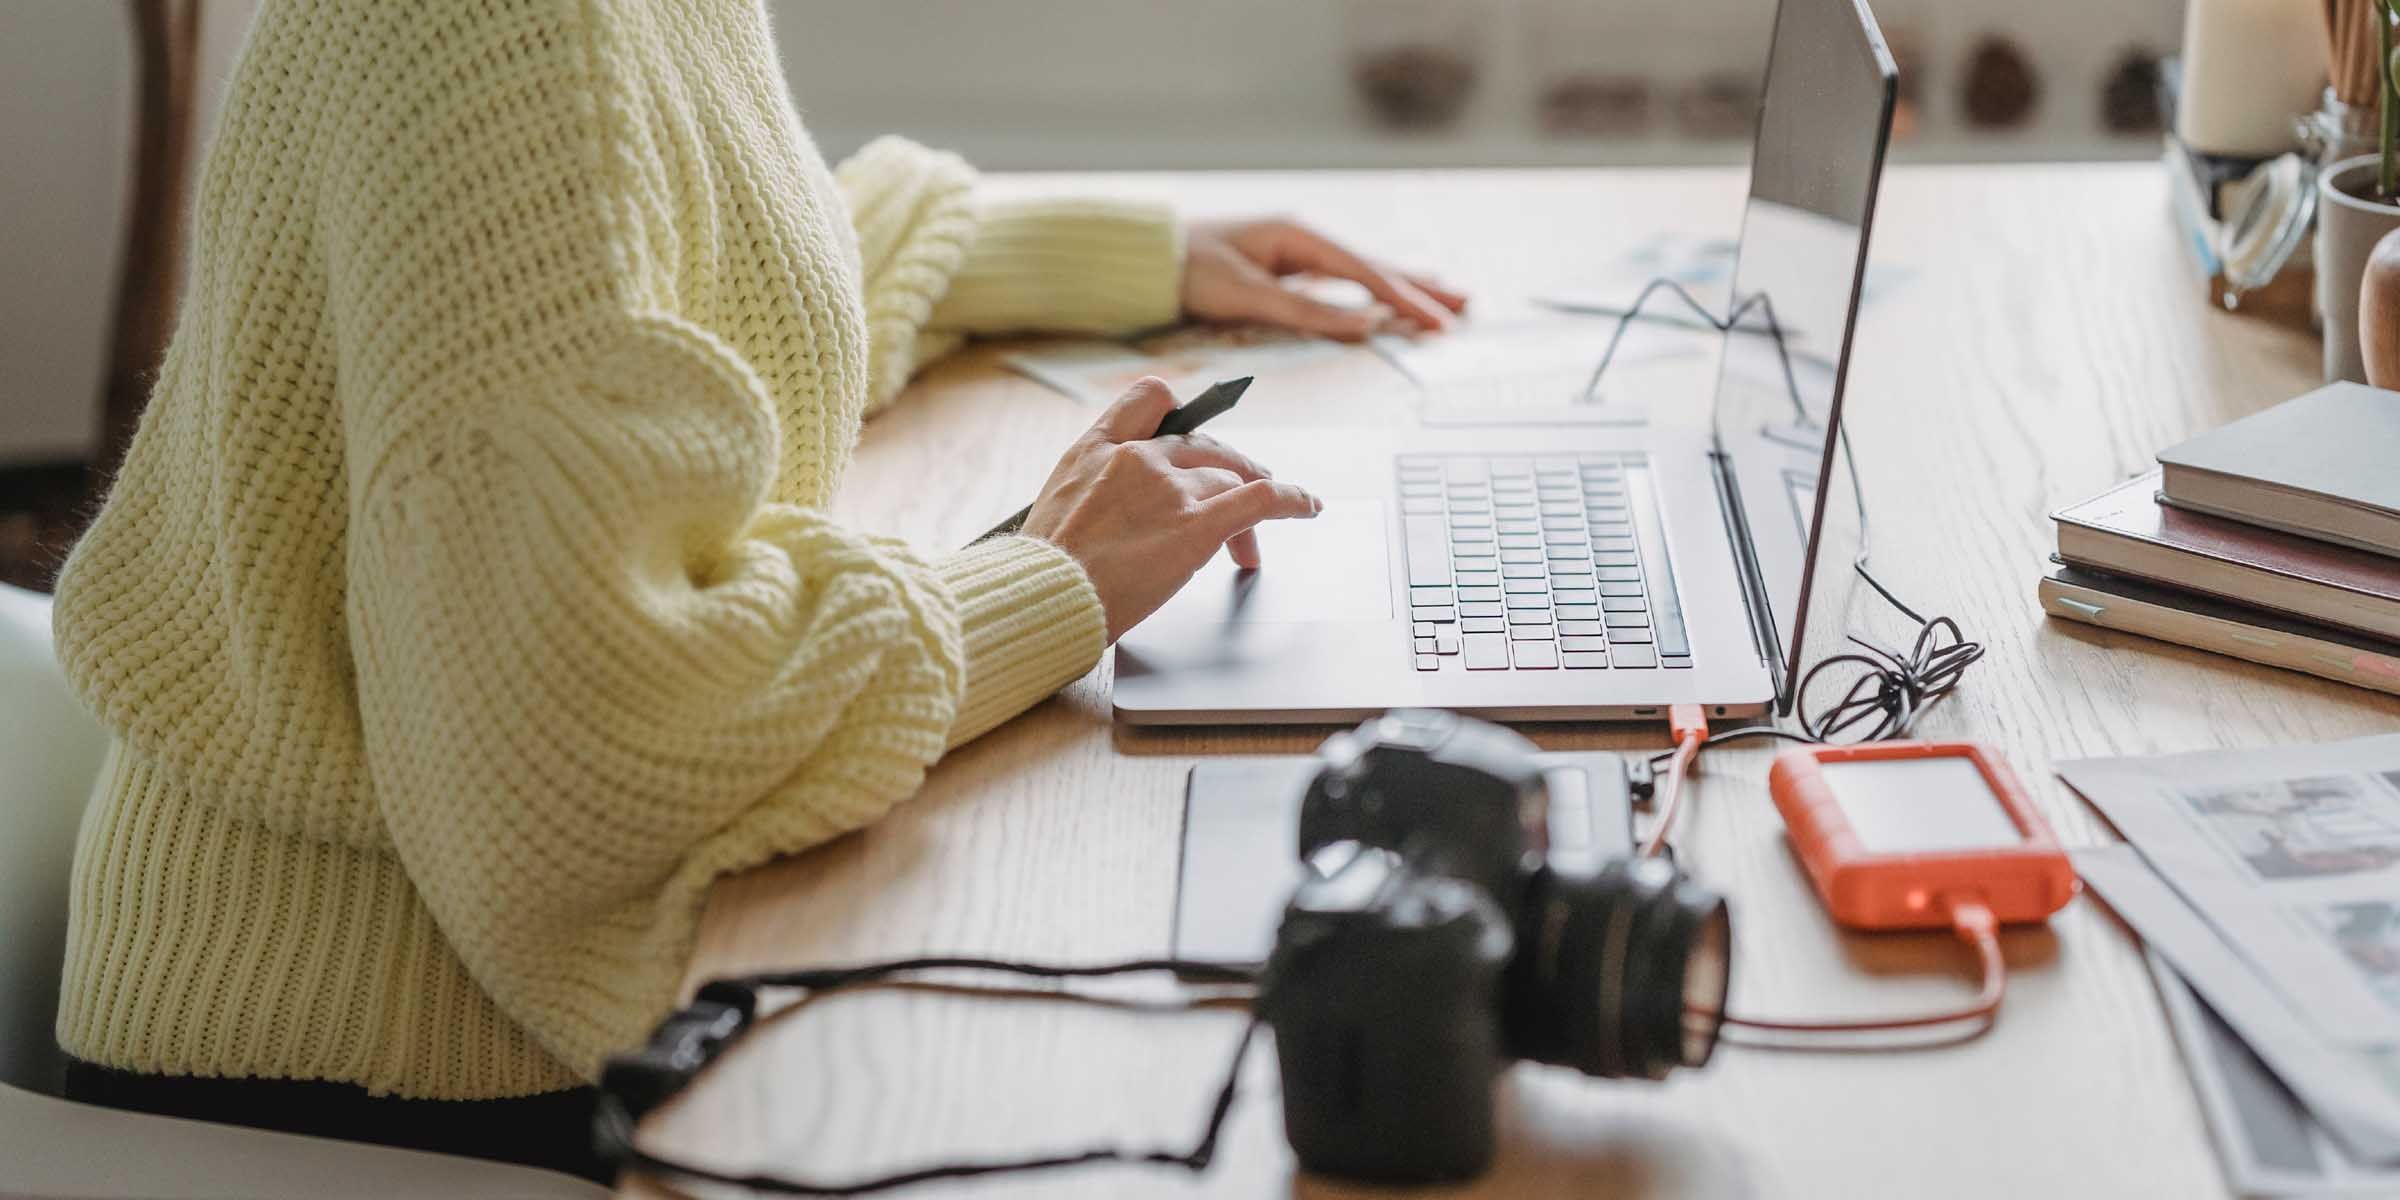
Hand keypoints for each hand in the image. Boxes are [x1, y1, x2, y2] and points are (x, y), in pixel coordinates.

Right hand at [1021, 378, 1321, 641]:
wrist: (1042, 599)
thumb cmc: (1043, 572)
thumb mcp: (1052, 506)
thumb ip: (1092, 489)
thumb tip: (1115, 508)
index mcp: (1096, 448)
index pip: (1150, 397)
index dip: (1179, 414)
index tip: (1193, 440)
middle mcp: (1138, 457)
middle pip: (1203, 447)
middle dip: (1226, 473)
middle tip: (1238, 502)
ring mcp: (1169, 490)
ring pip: (1230, 480)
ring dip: (1246, 513)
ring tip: (1248, 550)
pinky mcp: (1196, 527)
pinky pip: (1260, 500)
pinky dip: (1292, 500)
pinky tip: (1308, 507)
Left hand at [1180, 216, 1468, 340]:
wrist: (1150, 259)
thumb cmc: (1191, 270)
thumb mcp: (1247, 294)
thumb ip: (1306, 311)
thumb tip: (1365, 326)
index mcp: (1299, 237)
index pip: (1365, 273)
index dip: (1405, 299)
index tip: (1438, 321)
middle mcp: (1305, 240)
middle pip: (1375, 267)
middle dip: (1419, 288)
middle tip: (1464, 306)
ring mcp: (1298, 253)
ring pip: (1363, 273)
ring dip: (1404, 287)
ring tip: (1446, 298)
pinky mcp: (1289, 268)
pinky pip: (1343, 281)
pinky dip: (1373, 291)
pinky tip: (1390, 300)